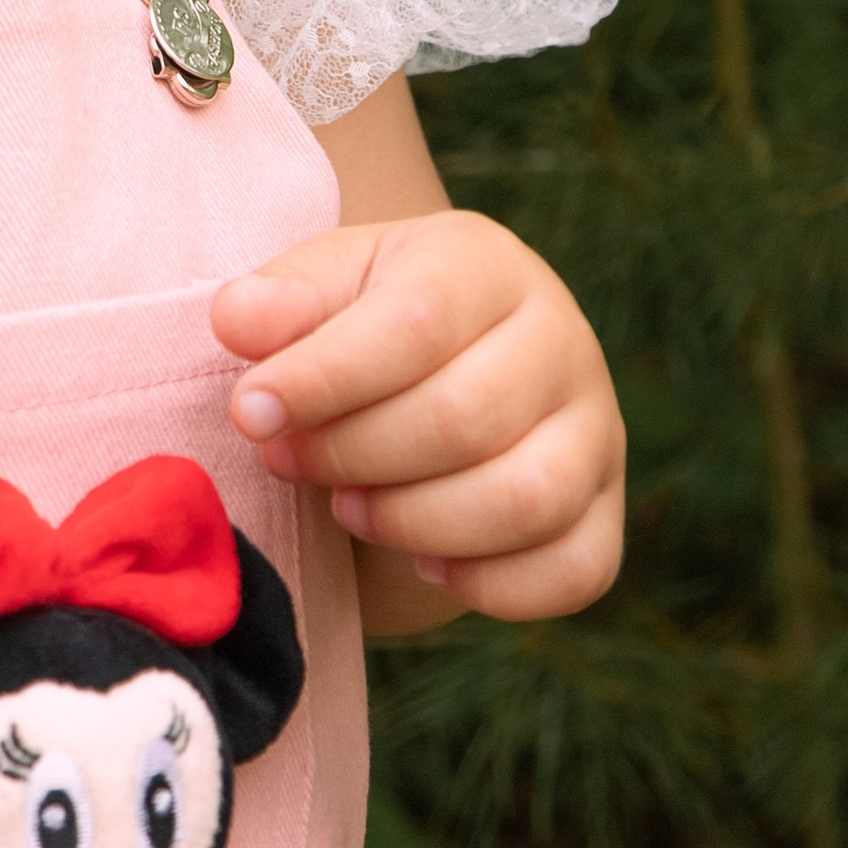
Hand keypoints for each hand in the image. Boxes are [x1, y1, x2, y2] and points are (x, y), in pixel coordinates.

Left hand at [210, 213, 624, 621]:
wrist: (449, 365)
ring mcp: (597, 431)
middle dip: (355, 454)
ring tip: (346, 507)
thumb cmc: (372, 321)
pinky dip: (487, 584)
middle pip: (467, 417)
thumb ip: (280, 301)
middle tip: (286, 461)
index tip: (248, 412)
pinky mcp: (608, 514)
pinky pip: (571, 573)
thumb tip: (239, 322)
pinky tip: (422, 561)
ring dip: (413, 522)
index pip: (416, 321)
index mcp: (486, 264)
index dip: (324, 377)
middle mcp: (562, 340)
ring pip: (525, 500)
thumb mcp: (323, 286)